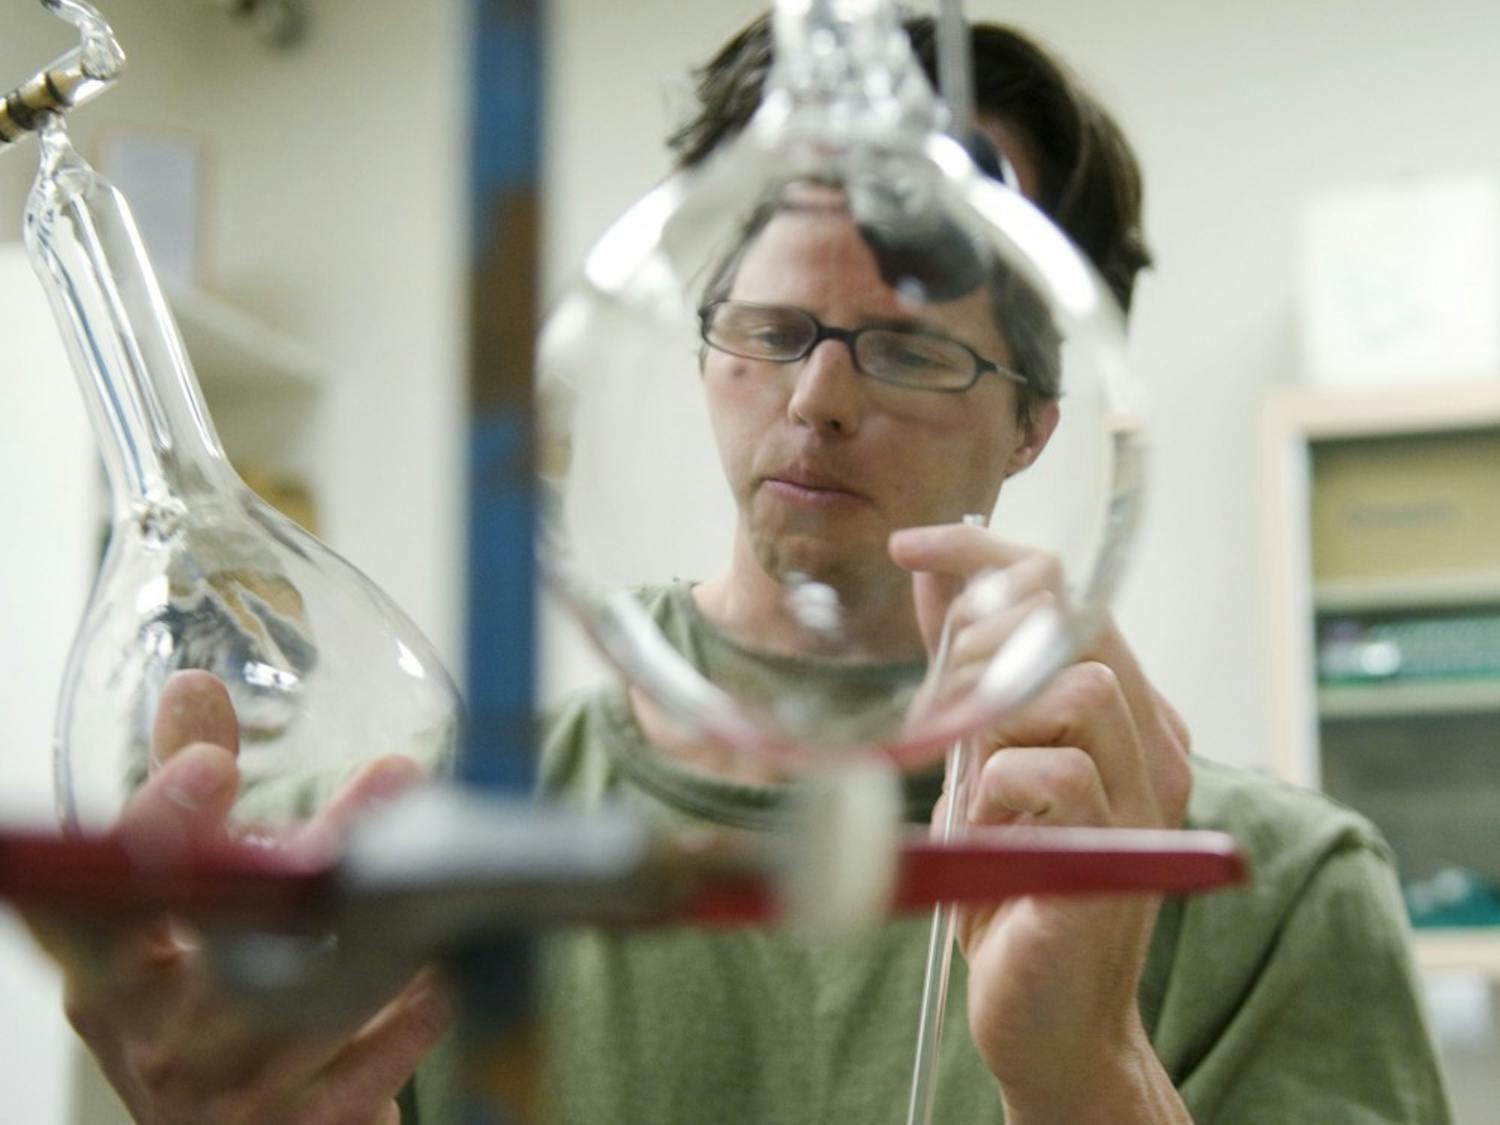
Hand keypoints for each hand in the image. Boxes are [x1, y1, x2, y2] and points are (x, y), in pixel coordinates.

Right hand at [26, 671, 452, 1124]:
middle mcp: (157, 1041)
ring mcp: (226, 1097)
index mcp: (108, 978)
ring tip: (436, 856)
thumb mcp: (168, 909)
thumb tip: (195, 687)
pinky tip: (441, 971)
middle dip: (312, 859)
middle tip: (389, 779)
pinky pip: (366, 1075)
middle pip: (230, 944)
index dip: (155, 831)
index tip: (215, 764)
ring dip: (388, 926)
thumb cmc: (190, 999)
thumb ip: (176, 801)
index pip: (105, 901)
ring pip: (312, 1006)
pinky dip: (410, 1019)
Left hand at [890, 524, 1191, 1121]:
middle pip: (1079, 620)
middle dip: (985, 637)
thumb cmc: (1010, 888)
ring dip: (999, 722)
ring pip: (1079, 684)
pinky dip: (998, 790)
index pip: (1070, 593)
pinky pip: (1052, 771)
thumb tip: (940, 583)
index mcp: (1124, 717)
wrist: (1045, 1019)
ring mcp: (1144, 798)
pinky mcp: (1118, 849)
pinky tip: (991, 833)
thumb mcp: (979, 763)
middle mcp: (1152, 745)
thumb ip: (972, 678)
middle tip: (939, 708)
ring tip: (975, 789)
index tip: (917, 543)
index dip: (991, 554)